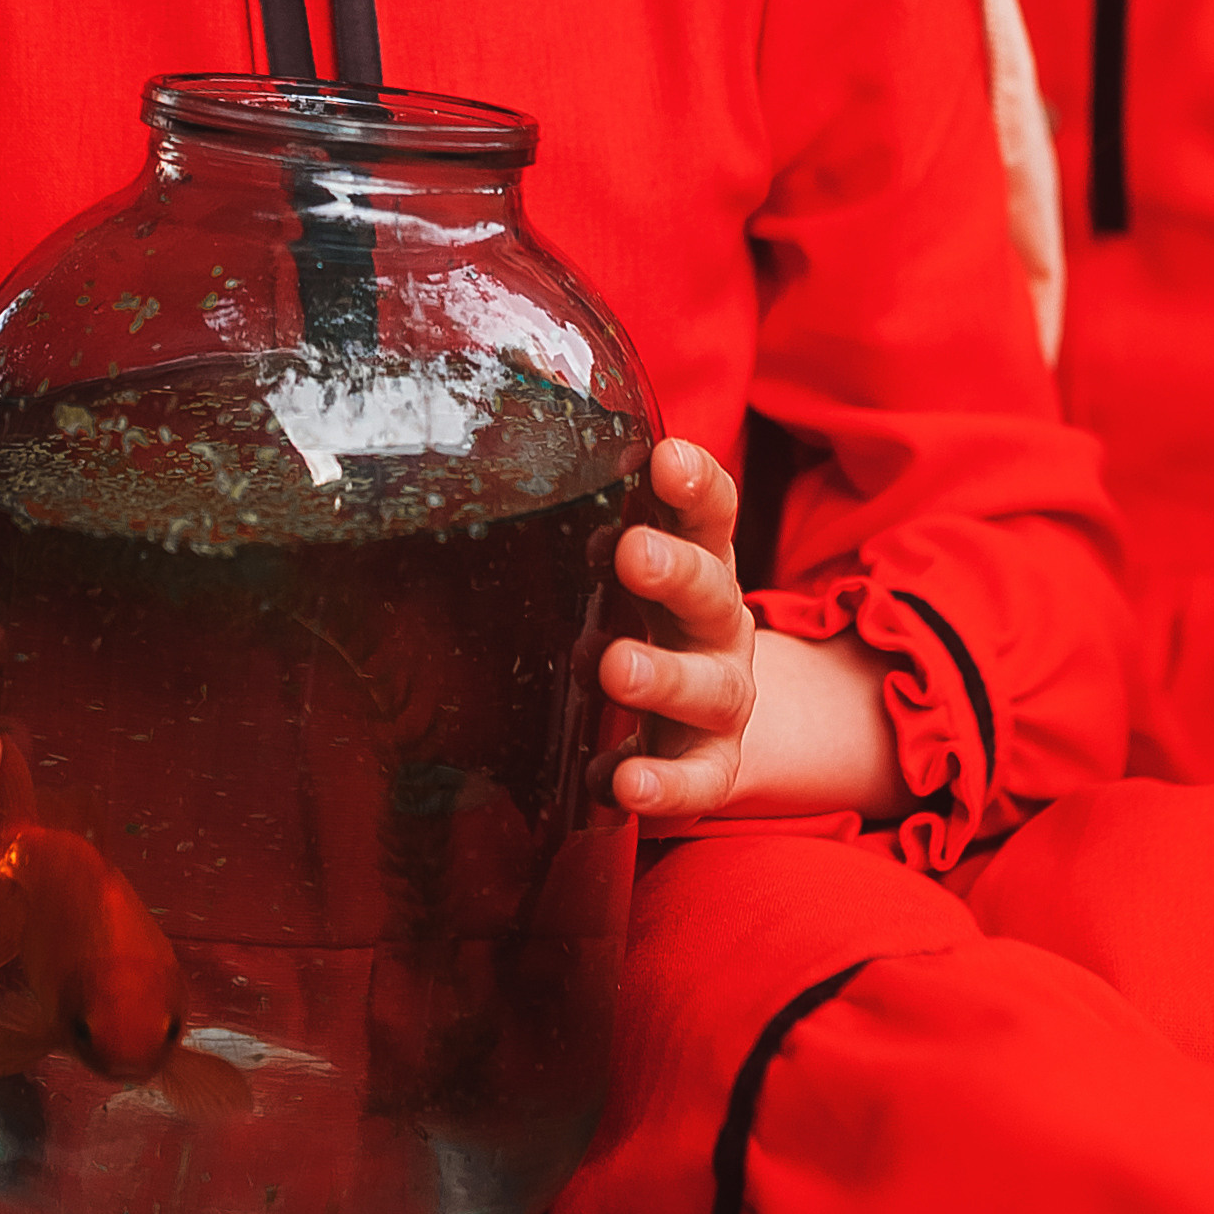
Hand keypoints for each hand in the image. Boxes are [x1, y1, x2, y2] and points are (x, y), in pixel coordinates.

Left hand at [597, 439, 756, 818]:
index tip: (667, 459)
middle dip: (674, 570)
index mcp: (699, 562)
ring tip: (617, 668)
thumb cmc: (640, 621)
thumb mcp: (617, 566)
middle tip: (631, 554)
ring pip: (709, 686)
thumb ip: (575, 517)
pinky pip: (699, 780)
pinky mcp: (712, 766)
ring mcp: (722, 697)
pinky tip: (626, 784)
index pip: (709, 512)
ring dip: (665, 676)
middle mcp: (719, 626)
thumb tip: (490, 429)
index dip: (694, 484)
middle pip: (713, 590)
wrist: (700, 725)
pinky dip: (665, 784)